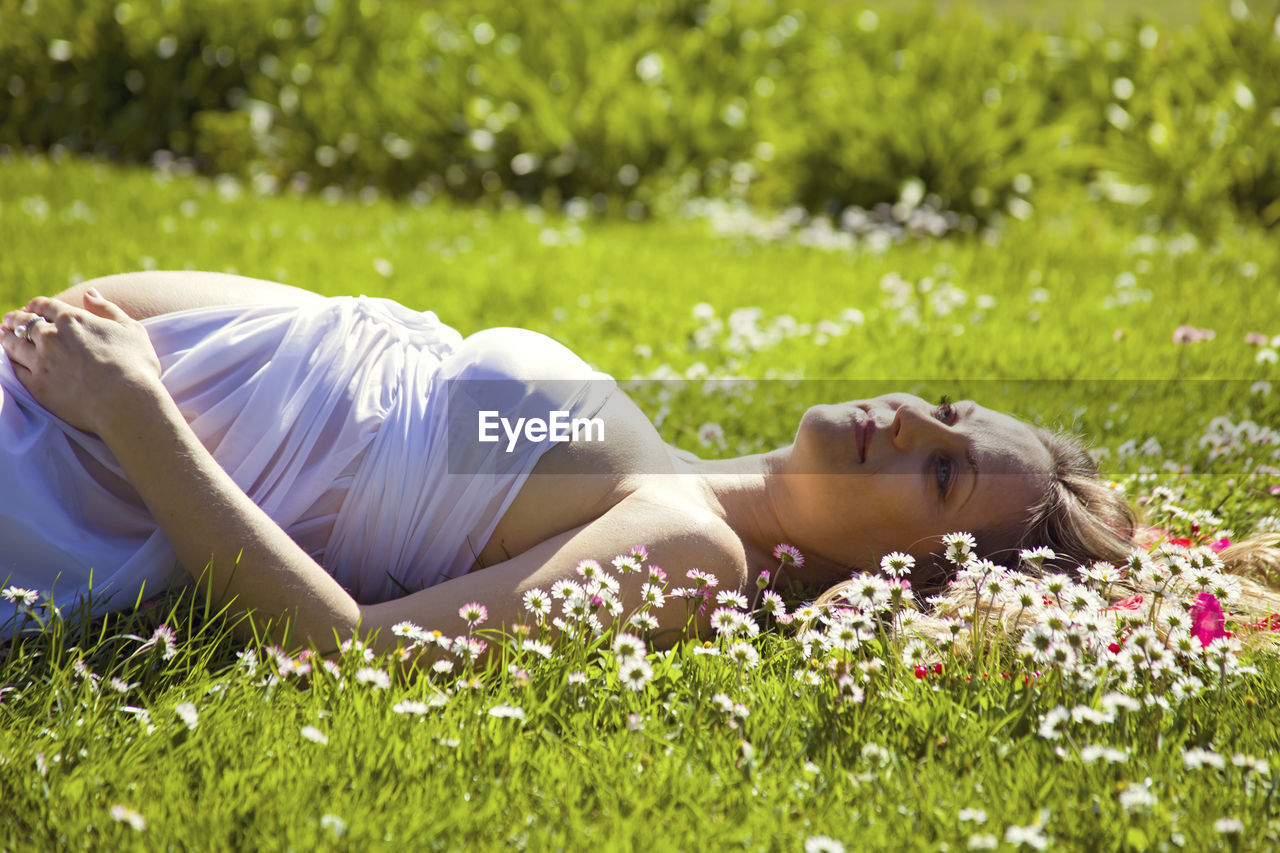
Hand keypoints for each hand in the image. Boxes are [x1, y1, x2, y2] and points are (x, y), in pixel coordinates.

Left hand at [1, 290, 163, 433]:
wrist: (126, 402)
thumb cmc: (135, 365)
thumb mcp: (131, 329)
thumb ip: (107, 309)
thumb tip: (90, 293)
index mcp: (73, 319)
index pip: (45, 305)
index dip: (37, 305)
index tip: (32, 307)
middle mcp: (51, 336)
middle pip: (24, 322)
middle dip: (16, 319)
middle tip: (10, 319)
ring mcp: (41, 361)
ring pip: (13, 344)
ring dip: (6, 337)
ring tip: (3, 336)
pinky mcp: (37, 385)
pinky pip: (16, 370)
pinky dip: (10, 362)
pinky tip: (9, 360)